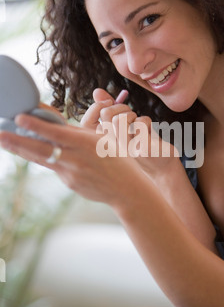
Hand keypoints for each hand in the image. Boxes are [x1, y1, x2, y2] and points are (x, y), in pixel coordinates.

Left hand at [0, 112, 139, 206]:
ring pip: (42, 158)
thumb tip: (51, 118)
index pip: (56, 132)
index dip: (37, 125)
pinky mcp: (70, 184)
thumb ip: (76, 130)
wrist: (128, 189)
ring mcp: (71, 174)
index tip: (20, 117)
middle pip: (41, 148)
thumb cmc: (118, 157)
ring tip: (3, 140)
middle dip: (17, 141)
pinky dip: (45, 158)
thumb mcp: (102, 138)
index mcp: (86, 143)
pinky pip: (55, 167)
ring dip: (21, 149)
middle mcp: (76, 159)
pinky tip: (35, 151)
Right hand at [81, 89, 179, 179]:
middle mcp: (110, 149)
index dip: (97, 107)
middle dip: (120, 107)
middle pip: (106, 114)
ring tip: (138, 123)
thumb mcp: (122, 127)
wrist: (161, 168)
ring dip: (133, 115)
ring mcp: (125, 149)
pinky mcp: (141, 149)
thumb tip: (97, 91)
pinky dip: (147, 122)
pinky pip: (141, 122)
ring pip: (121, 118)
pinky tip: (149, 133)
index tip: (110, 104)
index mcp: (102, 145)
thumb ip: (108, 110)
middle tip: (129, 114)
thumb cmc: (140, 144)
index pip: (86, 123)